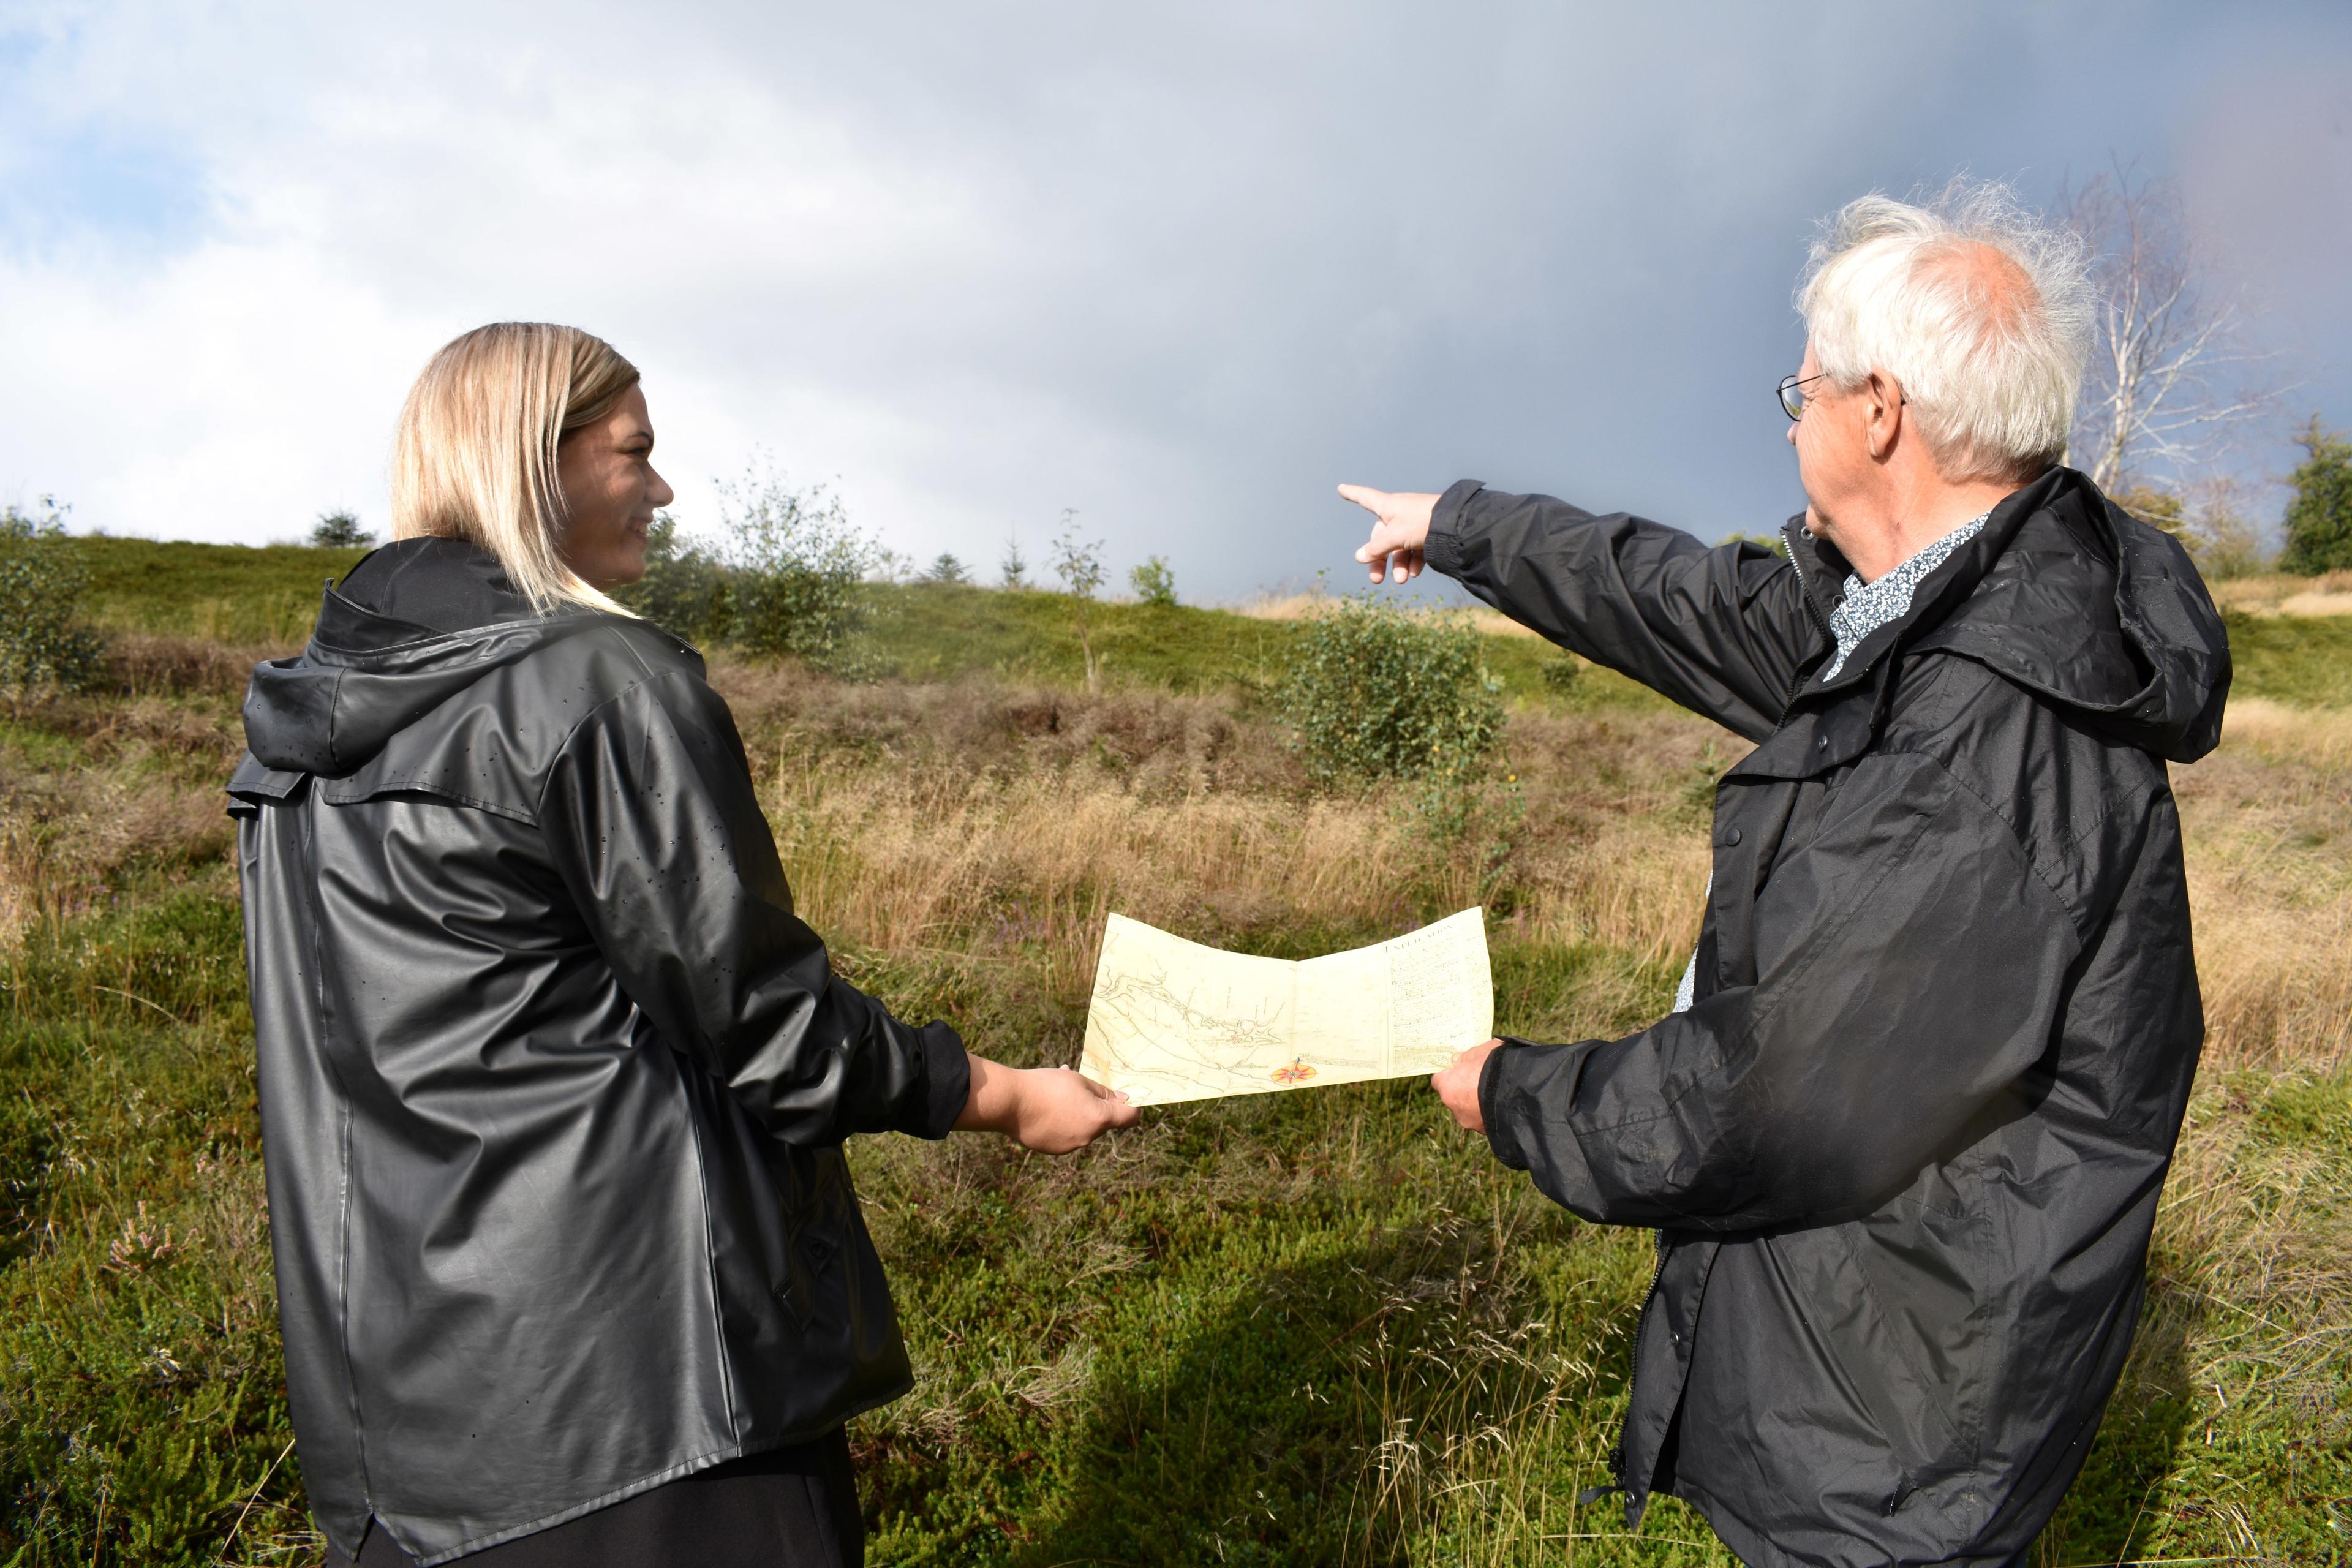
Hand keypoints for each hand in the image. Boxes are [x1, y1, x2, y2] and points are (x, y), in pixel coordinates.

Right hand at [954, 1055, 1137, 1153]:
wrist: (1010, 1103)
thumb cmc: (1046, 1085)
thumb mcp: (1079, 1080)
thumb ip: (1103, 1092)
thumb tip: (1123, 1099)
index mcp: (1099, 1118)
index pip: (1130, 1117)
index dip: (1133, 1105)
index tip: (1124, 1096)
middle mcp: (1088, 1137)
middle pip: (1103, 1121)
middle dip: (1096, 1105)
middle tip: (1078, 1087)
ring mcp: (1070, 1146)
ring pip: (1083, 1128)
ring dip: (1077, 1113)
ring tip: (1056, 1094)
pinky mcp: (1053, 1149)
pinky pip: (1066, 1134)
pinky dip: (1062, 1123)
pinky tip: (1045, 1109)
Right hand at [1339, 484, 1440, 584]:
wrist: (1456, 524)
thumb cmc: (1421, 522)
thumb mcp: (1394, 536)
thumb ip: (1376, 548)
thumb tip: (1359, 557)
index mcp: (1388, 506)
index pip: (1364, 498)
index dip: (1352, 493)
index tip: (1341, 488)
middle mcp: (1399, 513)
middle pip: (1381, 538)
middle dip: (1379, 560)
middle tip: (1377, 580)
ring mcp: (1414, 523)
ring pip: (1400, 547)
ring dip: (1399, 565)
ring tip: (1403, 580)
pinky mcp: (1428, 533)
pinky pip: (1416, 549)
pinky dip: (1414, 561)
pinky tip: (1416, 572)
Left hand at [1432, 1038, 1500, 1132]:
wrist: (1523, 1090)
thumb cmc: (1498, 1066)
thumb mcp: (1482, 1051)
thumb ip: (1466, 1057)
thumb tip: (1458, 1060)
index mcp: (1448, 1087)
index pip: (1438, 1080)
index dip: (1450, 1074)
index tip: (1460, 1069)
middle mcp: (1455, 1108)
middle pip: (1454, 1096)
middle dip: (1464, 1089)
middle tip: (1482, 1080)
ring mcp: (1471, 1123)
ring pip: (1469, 1110)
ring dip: (1478, 1103)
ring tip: (1496, 1092)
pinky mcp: (1486, 1132)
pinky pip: (1484, 1119)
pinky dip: (1490, 1112)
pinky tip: (1503, 1103)